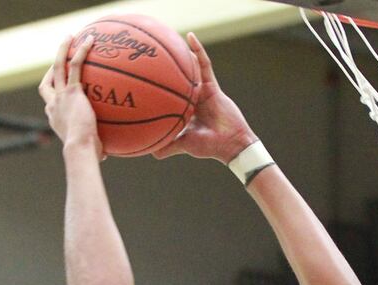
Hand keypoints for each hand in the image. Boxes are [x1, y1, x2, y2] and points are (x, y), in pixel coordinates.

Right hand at [38, 37, 102, 157]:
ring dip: (62, 49)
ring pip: (58, 66)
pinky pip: (75, 66)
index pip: (49, 101)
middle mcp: (53, 104)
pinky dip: (81, 51)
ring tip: (70, 36)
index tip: (58, 87)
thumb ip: (93, 149)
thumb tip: (103, 157)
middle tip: (60, 59)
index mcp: (54, 117)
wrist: (79, 148)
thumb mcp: (87, 151)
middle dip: (51, 68)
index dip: (52, 92)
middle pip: (47, 81)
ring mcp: (60, 95)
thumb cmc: (85, 155)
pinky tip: (89, 40)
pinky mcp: (72, 91)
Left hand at [153, 33, 255, 162]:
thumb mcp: (186, 144)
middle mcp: (192, 99)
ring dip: (181, 54)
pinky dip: (198, 50)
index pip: (170, 96)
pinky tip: (189, 36)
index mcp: (185, 111)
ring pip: (190, 69)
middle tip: (151, 55)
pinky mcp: (213, 86)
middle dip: (167, 68)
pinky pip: (205, 65)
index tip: (145, 80)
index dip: (160, 88)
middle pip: (178, 79)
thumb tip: (153, 154)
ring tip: (168, 39)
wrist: (231, 144)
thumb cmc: (210, 146)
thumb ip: (170, 146)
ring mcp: (202, 91)